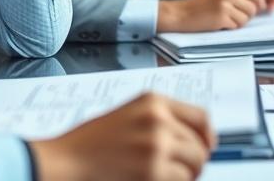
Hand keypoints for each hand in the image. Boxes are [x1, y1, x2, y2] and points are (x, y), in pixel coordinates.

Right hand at [30, 93, 214, 180]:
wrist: (66, 163)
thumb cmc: (89, 144)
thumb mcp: (127, 116)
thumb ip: (158, 121)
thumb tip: (193, 138)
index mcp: (153, 101)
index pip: (200, 117)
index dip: (207, 136)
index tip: (207, 147)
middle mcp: (158, 119)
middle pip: (200, 145)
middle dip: (195, 162)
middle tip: (182, 172)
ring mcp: (157, 146)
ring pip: (195, 165)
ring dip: (187, 176)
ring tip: (166, 177)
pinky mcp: (153, 172)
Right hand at [157, 0, 264, 32]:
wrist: (181, 13)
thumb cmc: (202, 5)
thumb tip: (263, 2)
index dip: (258, 5)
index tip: (251, 11)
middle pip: (254, 7)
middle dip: (248, 15)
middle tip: (235, 17)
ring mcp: (225, 3)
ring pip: (247, 17)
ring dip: (239, 22)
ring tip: (225, 19)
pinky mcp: (221, 16)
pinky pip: (236, 25)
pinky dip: (230, 27)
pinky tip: (218, 23)